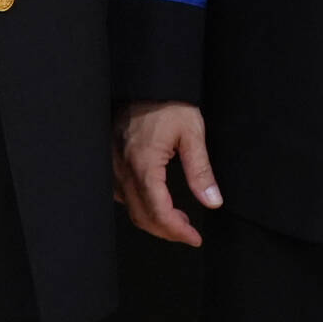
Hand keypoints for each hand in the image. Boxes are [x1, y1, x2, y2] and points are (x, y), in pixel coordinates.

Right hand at [112, 101, 222, 246]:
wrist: (143, 82)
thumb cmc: (167, 103)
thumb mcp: (192, 132)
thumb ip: (201, 170)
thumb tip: (212, 201)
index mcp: (143, 166)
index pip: (158, 213)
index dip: (177, 231)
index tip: (194, 238)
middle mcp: (122, 171)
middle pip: (142, 217)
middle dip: (167, 231)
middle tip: (189, 233)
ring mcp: (112, 169)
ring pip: (130, 209)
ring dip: (154, 220)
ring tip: (178, 219)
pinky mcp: (110, 164)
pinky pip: (121, 196)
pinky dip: (140, 206)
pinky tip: (157, 201)